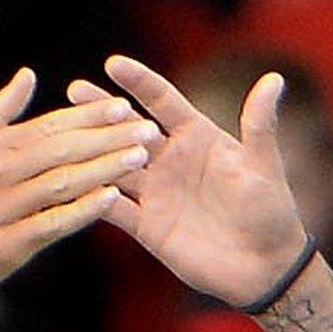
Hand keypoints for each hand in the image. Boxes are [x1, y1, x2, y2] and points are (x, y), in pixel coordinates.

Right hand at [0, 68, 160, 299]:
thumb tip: (28, 74)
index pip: (49, 125)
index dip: (89, 115)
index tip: (125, 105)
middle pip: (62, 150)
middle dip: (109, 138)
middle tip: (148, 130)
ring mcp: (4, 209)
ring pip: (62, 184)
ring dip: (105, 169)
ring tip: (141, 158)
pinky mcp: (10, 244)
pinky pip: (52, 223)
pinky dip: (82, 211)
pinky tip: (111, 200)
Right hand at [67, 55, 307, 307]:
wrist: (266, 268)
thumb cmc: (272, 211)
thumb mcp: (264, 166)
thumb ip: (259, 125)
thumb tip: (274, 78)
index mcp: (197, 137)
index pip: (162, 102)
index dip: (139, 82)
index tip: (113, 63)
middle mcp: (170, 160)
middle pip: (128, 130)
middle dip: (100, 111)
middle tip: (73, 91)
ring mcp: (156, 193)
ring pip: (113, 166)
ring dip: (89, 152)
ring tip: (58, 135)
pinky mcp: (147, 226)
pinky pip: (113, 209)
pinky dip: (92, 198)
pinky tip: (69, 187)